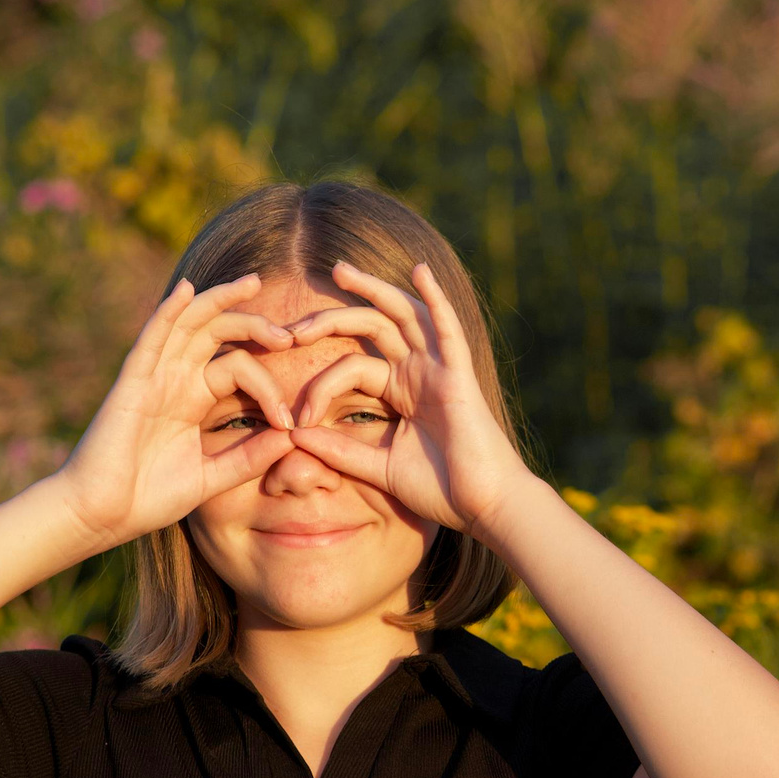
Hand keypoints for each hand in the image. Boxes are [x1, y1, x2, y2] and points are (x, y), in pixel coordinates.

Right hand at [48, 275, 301, 546]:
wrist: (102, 516)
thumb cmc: (148, 498)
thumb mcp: (211, 478)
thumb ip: (249, 458)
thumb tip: (292, 438)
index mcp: (193, 399)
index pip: (240, 368)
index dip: (269, 387)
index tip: (290, 421)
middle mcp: (175, 380)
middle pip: (218, 333)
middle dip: (254, 324)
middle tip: (290, 335)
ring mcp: (153, 377)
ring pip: (189, 324)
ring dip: (220, 301)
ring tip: (252, 284)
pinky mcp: (132, 383)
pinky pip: (152, 338)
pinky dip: (169, 312)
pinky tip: (188, 289)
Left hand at [283, 262, 534, 536]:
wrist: (485, 507)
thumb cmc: (441, 490)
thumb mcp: (379, 468)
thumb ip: (340, 451)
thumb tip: (293, 436)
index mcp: (402, 391)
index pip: (350, 368)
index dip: (318, 387)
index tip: (293, 420)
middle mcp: (419, 372)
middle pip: (371, 327)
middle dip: (332, 318)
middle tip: (293, 326)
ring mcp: (440, 370)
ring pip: (403, 315)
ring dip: (373, 289)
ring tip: (340, 271)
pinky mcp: (460, 376)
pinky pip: (448, 330)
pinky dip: (436, 299)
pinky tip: (420, 272)